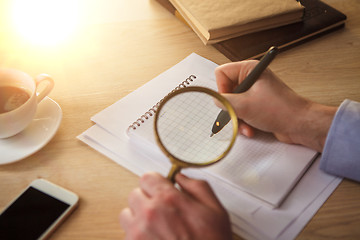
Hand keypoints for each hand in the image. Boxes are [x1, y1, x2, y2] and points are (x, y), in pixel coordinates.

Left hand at [119, 172, 232, 239]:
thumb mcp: (215, 210)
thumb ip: (197, 187)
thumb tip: (182, 178)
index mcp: (168, 200)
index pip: (147, 177)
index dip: (155, 182)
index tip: (160, 188)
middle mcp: (149, 214)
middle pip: (134, 194)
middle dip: (147, 199)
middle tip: (161, 209)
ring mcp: (138, 234)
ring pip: (126, 214)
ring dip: (138, 217)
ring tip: (155, 226)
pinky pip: (126, 235)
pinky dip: (137, 236)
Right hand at [215, 60, 336, 151]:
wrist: (300, 124)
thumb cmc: (279, 110)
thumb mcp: (245, 106)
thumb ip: (224, 101)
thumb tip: (215, 100)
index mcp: (249, 69)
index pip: (222, 73)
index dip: (222, 88)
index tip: (228, 101)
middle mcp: (251, 78)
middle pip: (227, 90)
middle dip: (231, 108)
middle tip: (236, 116)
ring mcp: (255, 92)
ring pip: (233, 104)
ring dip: (237, 118)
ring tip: (245, 127)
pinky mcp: (258, 104)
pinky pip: (242, 112)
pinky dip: (244, 122)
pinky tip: (251, 130)